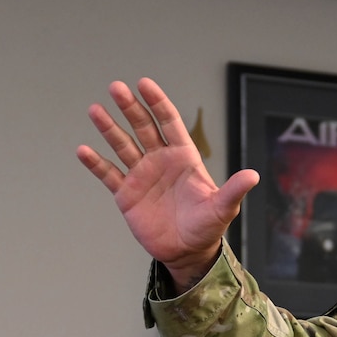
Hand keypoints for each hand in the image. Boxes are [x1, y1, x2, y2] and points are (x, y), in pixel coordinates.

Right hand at [76, 78, 258, 292]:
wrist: (187, 252)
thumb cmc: (207, 227)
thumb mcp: (222, 208)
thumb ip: (233, 190)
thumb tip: (253, 176)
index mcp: (183, 157)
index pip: (169, 122)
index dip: (157, 103)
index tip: (144, 84)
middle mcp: (160, 160)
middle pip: (143, 127)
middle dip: (130, 107)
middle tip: (116, 88)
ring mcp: (141, 175)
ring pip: (123, 145)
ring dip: (109, 128)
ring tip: (95, 110)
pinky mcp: (126, 193)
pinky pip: (108, 174)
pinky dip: (95, 163)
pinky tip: (83, 150)